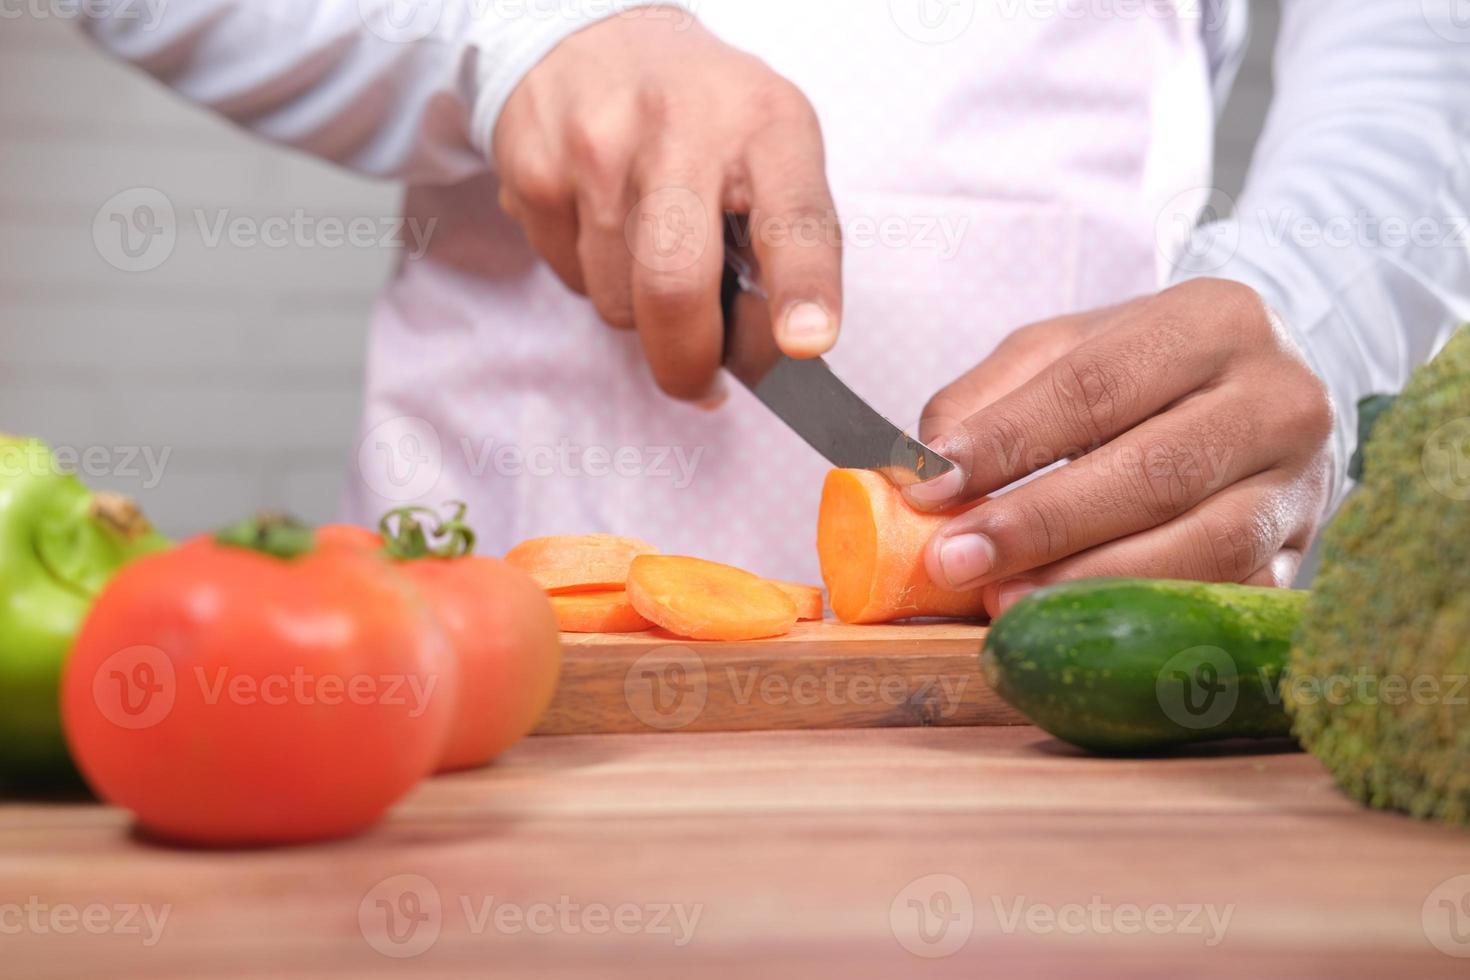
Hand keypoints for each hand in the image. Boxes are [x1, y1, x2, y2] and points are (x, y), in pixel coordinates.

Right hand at [492, 13, 841, 403]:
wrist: (590, 35)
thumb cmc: (705, 114)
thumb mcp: (773, 146)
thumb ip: (786, 244)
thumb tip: (768, 359)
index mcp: (766, 126)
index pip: (793, 217)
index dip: (803, 288)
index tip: (806, 343)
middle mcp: (681, 129)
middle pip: (676, 287)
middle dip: (690, 362)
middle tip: (704, 381)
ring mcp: (597, 149)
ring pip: (618, 305)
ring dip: (642, 313)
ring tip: (653, 253)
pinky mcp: (536, 173)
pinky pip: (572, 281)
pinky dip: (596, 279)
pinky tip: (607, 227)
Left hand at [906, 279, 1334, 616]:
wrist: (1265, 398)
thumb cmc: (1145, 372)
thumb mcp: (1065, 350)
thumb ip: (991, 397)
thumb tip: (927, 466)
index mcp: (1214, 321)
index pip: (1097, 387)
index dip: (1009, 442)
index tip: (934, 488)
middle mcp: (1279, 398)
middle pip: (1153, 472)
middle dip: (1042, 525)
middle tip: (956, 561)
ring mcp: (1302, 486)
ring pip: (1202, 548)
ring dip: (1093, 584)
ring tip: (1004, 602)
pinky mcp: (1301, 557)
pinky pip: (1228, 599)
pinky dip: (1149, 619)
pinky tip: (1081, 628)